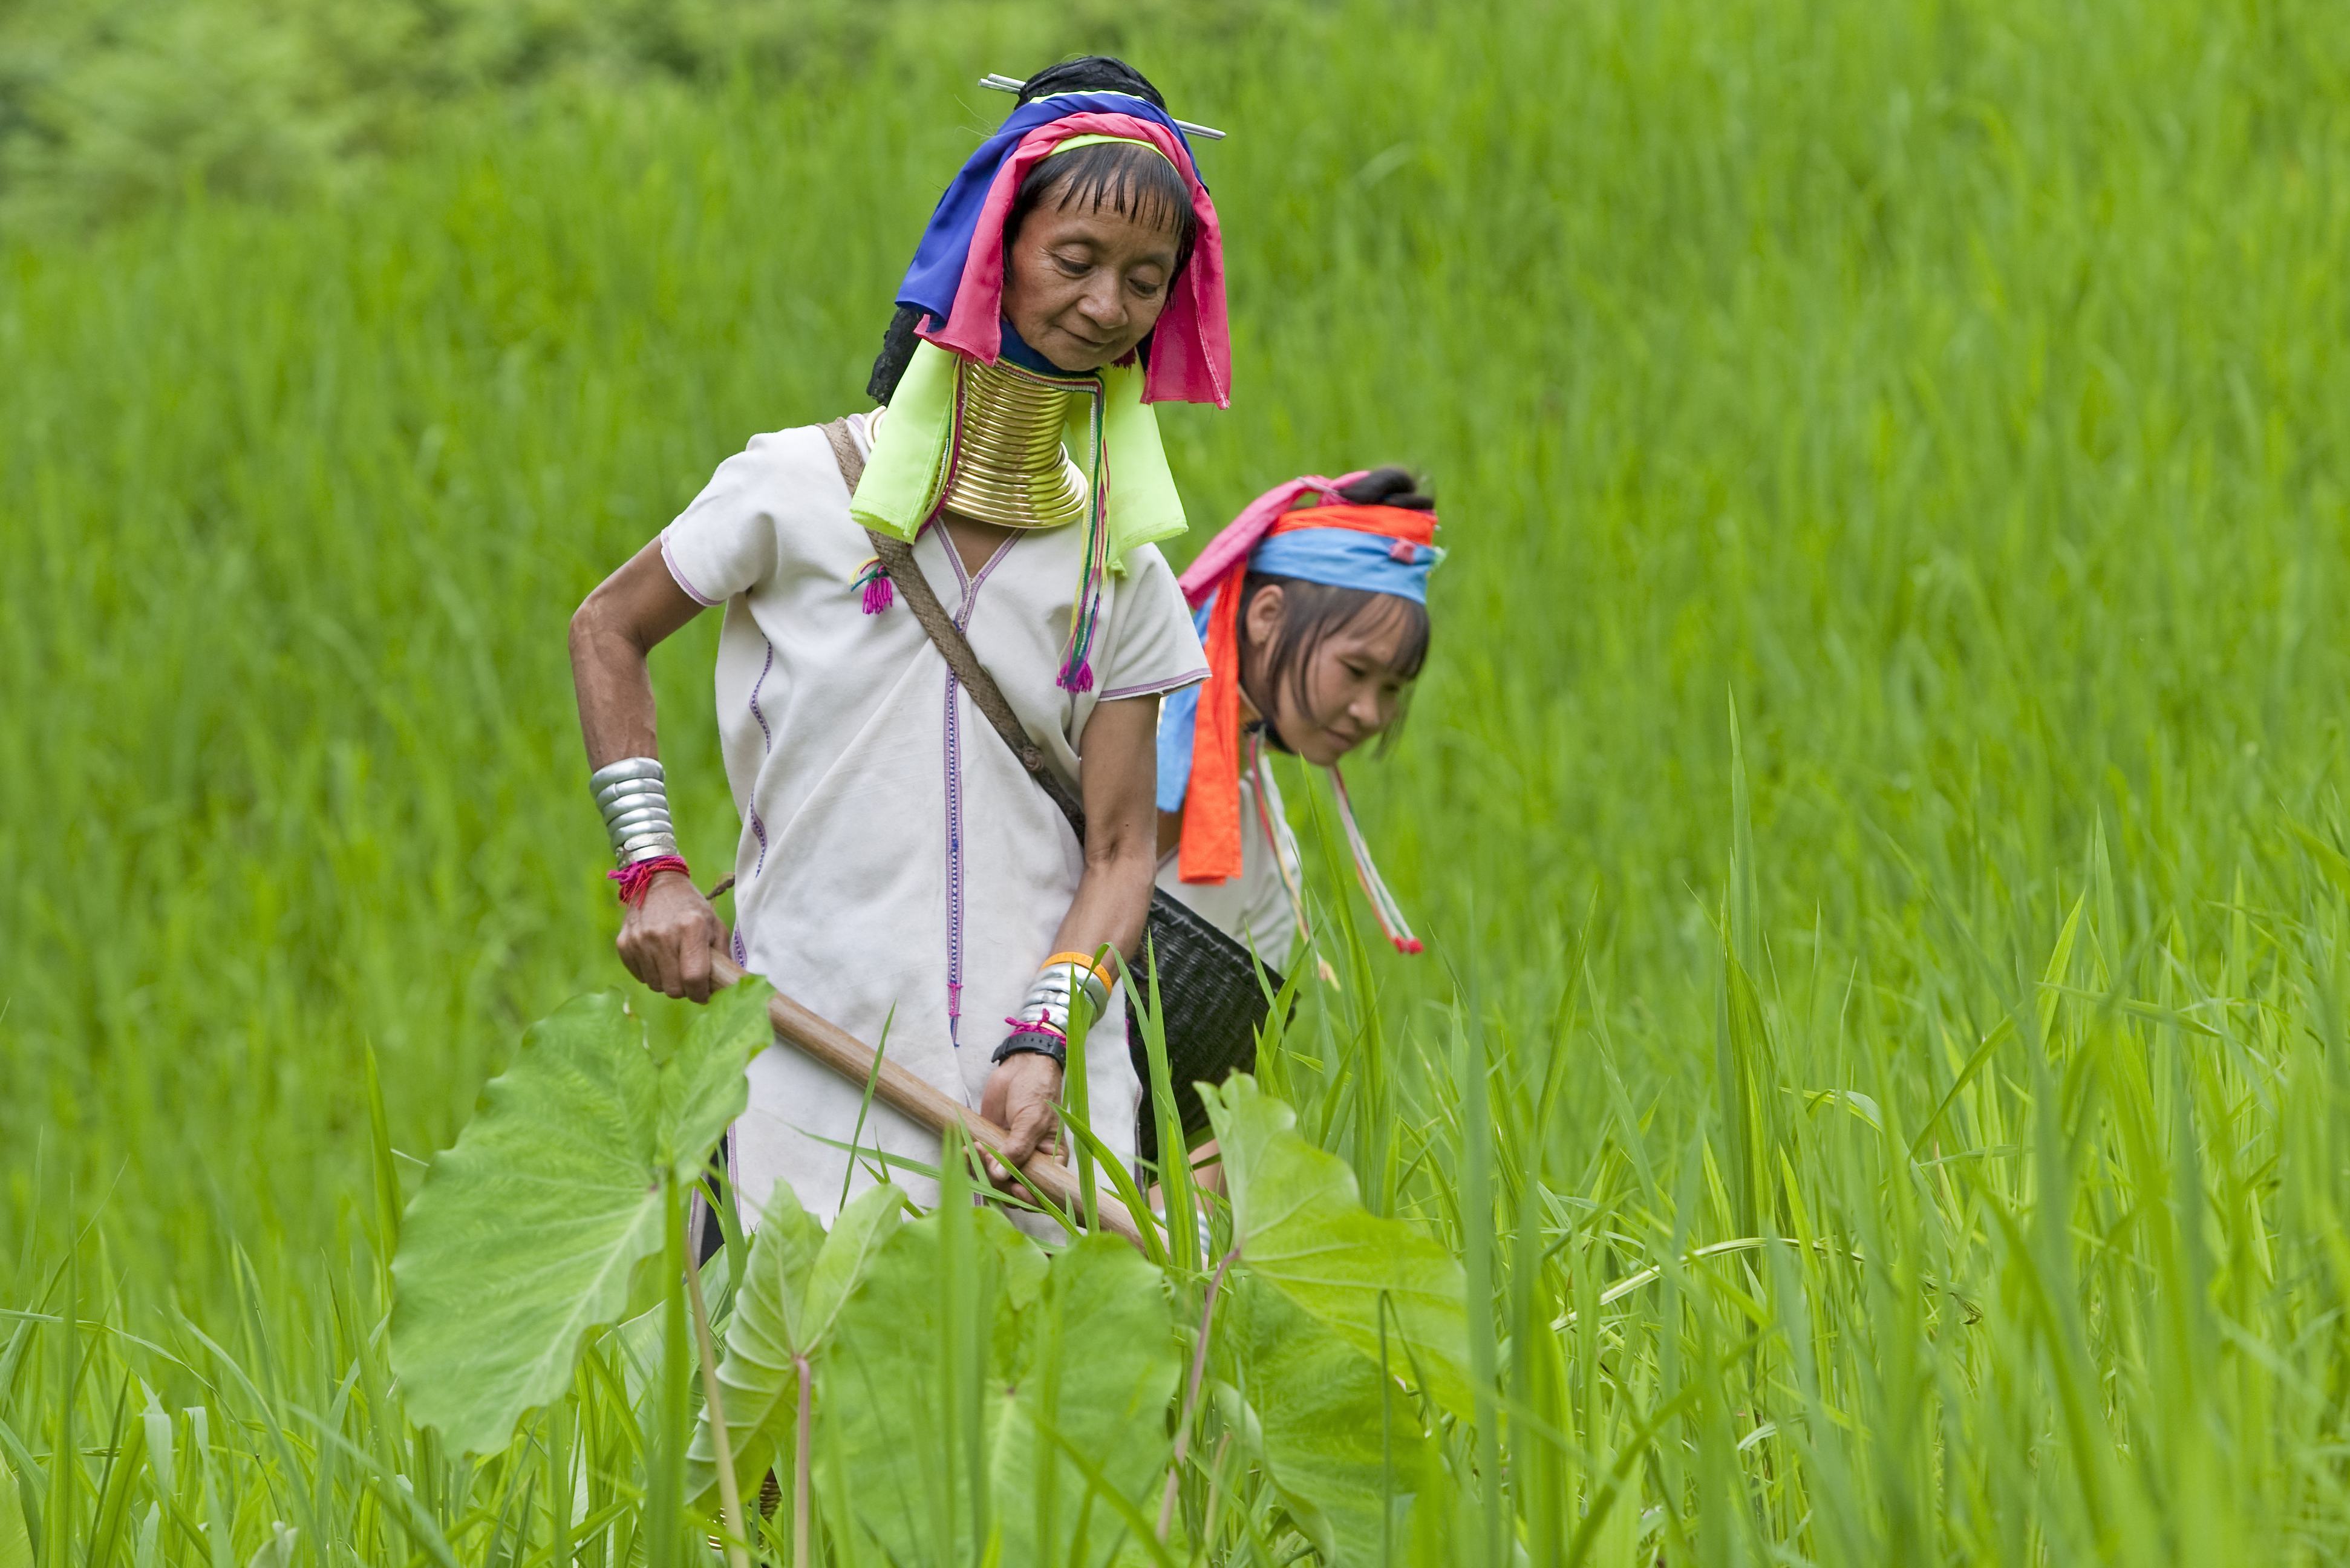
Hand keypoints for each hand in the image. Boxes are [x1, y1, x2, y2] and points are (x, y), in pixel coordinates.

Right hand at [616, 871, 724, 1001]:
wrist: (656, 882)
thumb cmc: (692, 908)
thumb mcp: (715, 925)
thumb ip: (722, 957)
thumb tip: (726, 987)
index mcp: (690, 928)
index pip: (694, 977)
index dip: (701, 993)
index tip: (704, 994)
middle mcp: (662, 934)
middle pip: (673, 988)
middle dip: (685, 990)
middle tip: (689, 978)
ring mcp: (639, 939)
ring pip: (656, 985)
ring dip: (668, 981)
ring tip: (674, 963)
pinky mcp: (624, 943)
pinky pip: (640, 977)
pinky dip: (651, 974)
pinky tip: (658, 957)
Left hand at [978, 1052, 1065, 1192]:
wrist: (1021, 1065)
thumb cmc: (1036, 1092)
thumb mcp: (1031, 1120)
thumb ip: (1017, 1149)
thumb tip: (999, 1176)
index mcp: (1050, 1159)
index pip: (1042, 1190)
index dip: (1029, 1197)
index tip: (1013, 1189)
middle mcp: (1030, 1161)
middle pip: (1014, 1187)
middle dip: (998, 1181)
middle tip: (987, 1162)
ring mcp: (1010, 1154)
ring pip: (994, 1177)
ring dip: (981, 1169)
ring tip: (975, 1150)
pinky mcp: (993, 1144)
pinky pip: (981, 1161)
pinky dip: (972, 1160)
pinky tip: (967, 1150)